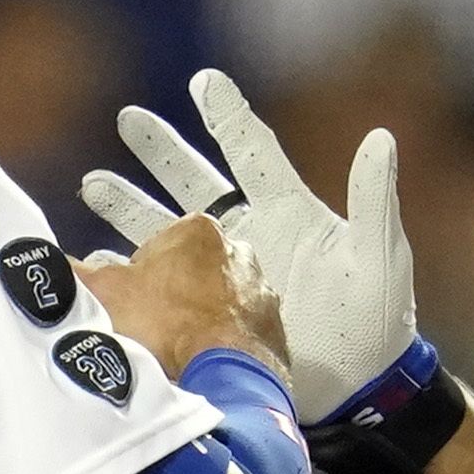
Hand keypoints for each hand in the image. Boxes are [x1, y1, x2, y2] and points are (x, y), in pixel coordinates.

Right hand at [74, 200, 287, 384]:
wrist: (221, 378)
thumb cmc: (166, 328)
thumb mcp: (104, 295)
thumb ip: (74, 274)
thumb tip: (46, 266)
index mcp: (198, 232)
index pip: (157, 249)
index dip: (137, 280)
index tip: (131, 307)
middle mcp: (238, 253)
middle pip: (190, 276)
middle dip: (171, 299)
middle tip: (150, 332)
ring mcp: (261, 293)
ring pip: (218, 306)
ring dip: (199, 325)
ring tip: (176, 354)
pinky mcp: (274, 331)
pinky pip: (240, 336)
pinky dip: (224, 349)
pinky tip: (204, 366)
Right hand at [85, 70, 412, 422]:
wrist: (360, 392)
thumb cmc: (378, 322)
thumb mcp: (381, 258)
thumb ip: (374, 200)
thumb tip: (381, 138)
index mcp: (290, 211)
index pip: (252, 152)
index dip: (227, 117)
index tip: (203, 81)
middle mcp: (251, 233)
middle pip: (196, 181)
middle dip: (161, 150)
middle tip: (127, 118)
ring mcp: (226, 274)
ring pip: (167, 229)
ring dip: (130, 207)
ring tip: (92, 183)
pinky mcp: (211, 312)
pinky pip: (160, 287)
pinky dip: (130, 274)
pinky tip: (99, 260)